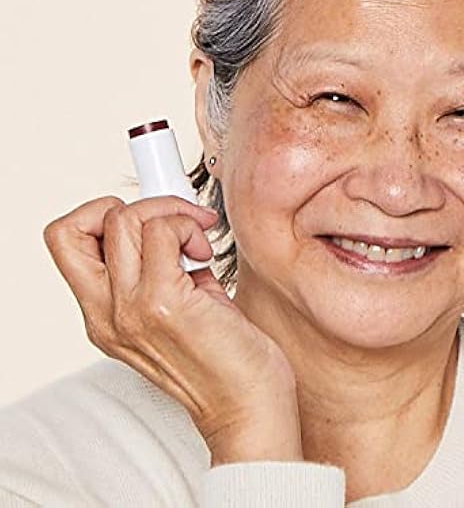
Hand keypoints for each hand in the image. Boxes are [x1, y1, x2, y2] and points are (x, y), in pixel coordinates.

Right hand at [42, 195, 302, 464]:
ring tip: (198, 243)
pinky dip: (189, 228)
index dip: (101, 216)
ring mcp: (131, 309)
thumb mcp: (174, 310)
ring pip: (124, 220)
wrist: (248, 406)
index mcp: (105, 315)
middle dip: (130, 205)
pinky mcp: (164, 304)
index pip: (67, 243)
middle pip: (74, 227)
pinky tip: (207, 257)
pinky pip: (164, 232)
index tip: (149, 218)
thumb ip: (160, 271)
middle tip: (171, 221)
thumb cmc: (223, 359)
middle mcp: (106, 314)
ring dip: (170, 215)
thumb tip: (171, 224)